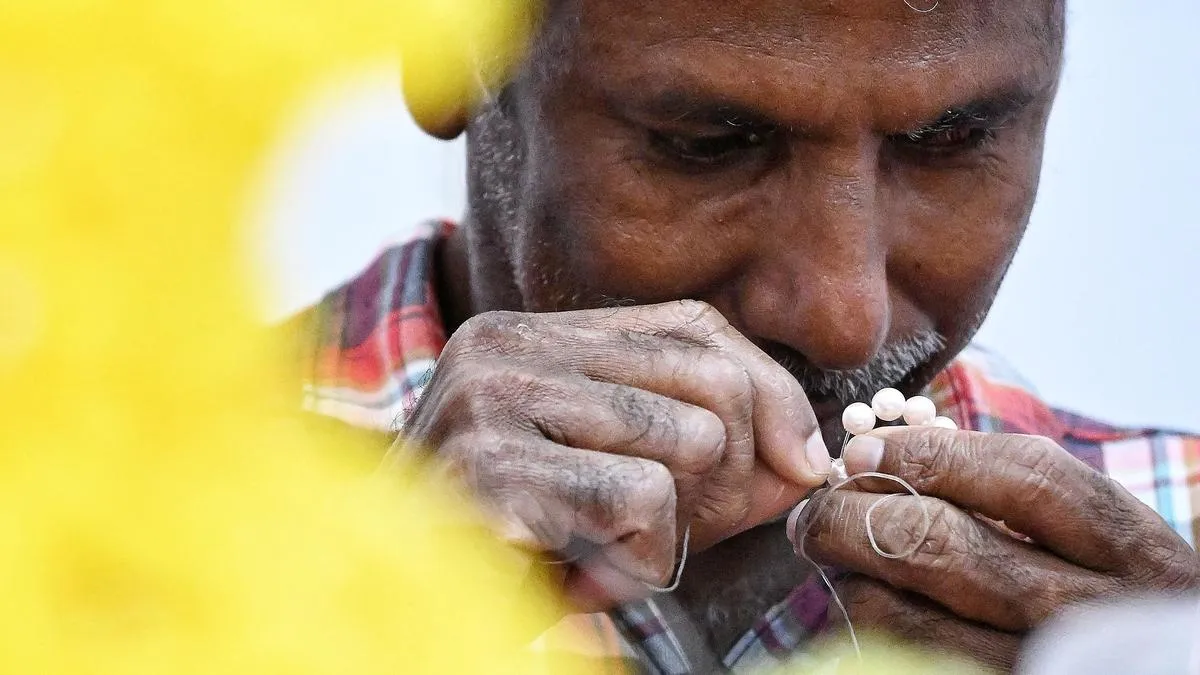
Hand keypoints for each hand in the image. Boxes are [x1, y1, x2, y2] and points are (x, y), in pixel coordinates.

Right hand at [395, 300, 831, 611]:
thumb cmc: (517, 544)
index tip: (800, 463)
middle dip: (726, 473)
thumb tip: (808, 459)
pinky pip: (641, 501)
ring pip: (684, 439)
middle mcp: (504, 346)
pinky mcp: (489, 466)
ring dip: (670, 527)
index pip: (691, 324)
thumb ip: (710, 456)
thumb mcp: (619, 479)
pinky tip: (578, 577)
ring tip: (605, 552)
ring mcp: (489, 399)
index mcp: (532, 335)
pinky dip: (635, 561)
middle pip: (703, 379)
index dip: (767, 390)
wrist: (399, 600)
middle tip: (677, 530)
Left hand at [790, 427, 1199, 671]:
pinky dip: (868, 621)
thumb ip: (1009, 485)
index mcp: (1125, 548)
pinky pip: (901, 655)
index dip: (927, 454)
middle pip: (943, 545)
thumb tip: (887, 448)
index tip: (862, 446)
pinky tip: (867, 598)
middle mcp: (1087, 613)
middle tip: (817, 504)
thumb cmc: (1102, 586)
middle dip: (855, 513)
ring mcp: (1040, 665)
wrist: (1151, 673)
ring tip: (834, 549)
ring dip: (851, 573)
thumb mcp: (1092, 532)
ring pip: (905, 613)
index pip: (1022, 478)